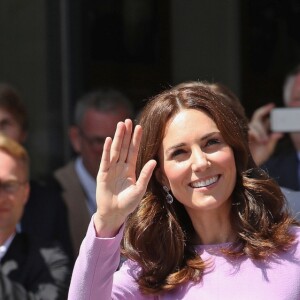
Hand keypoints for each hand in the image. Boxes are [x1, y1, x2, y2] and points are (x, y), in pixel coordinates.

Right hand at [94, 119, 156, 236]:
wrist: (114, 213)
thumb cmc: (128, 203)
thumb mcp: (139, 189)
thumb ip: (145, 175)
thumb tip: (154, 161)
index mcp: (130, 169)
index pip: (133, 150)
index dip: (136, 139)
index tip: (139, 127)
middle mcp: (120, 166)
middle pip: (123, 147)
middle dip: (126, 134)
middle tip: (128, 120)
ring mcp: (111, 169)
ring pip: (115, 150)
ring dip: (117, 138)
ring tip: (120, 125)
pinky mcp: (102, 174)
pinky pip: (105, 160)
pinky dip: (106, 150)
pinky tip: (108, 140)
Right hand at [248, 103, 282, 164]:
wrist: (247, 168)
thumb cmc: (256, 159)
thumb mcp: (268, 149)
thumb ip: (273, 140)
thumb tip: (280, 133)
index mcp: (257, 130)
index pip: (259, 115)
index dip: (265, 109)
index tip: (272, 105)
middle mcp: (250, 130)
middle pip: (256, 121)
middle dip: (263, 129)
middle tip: (266, 141)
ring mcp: (243, 133)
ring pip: (253, 126)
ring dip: (260, 133)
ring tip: (263, 143)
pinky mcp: (239, 137)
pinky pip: (248, 131)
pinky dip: (254, 134)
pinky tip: (255, 138)